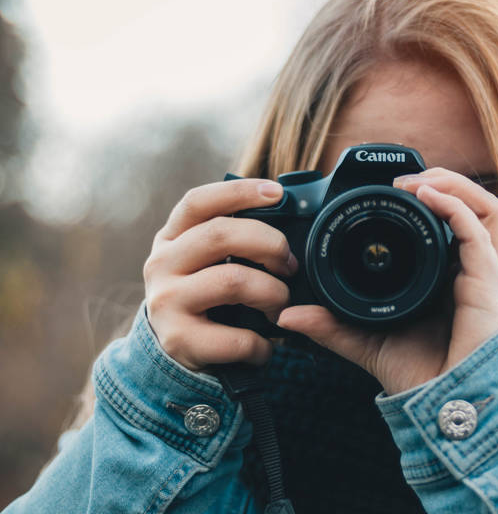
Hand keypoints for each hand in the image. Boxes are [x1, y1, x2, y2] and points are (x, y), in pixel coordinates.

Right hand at [143, 179, 297, 370]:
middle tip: (290, 265)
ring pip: (233, 281)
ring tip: (280, 306)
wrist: (174, 350)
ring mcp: (166, 302)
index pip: (198, 202)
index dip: (239, 192)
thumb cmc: (206, 293)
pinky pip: (238, 337)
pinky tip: (265, 346)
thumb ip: (235, 234)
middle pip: (221, 234)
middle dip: (270, 245)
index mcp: (172, 237)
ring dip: (273, 294)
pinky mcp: (179, 340)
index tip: (277, 193)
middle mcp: (162, 264)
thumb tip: (287, 210)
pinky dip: (262, 344)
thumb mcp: (208, 259)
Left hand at [276, 167, 497, 394]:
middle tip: (406, 179)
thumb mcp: (366, 341)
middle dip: (449, 183)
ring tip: (420, 180)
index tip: (394, 191)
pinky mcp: (490, 284)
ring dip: (457, 186)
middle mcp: (477, 272)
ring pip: (493, 210)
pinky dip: (456, 206)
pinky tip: (428, 196)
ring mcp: (489, 276)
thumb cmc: (421, 377)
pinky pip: (482, 232)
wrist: (446, 406)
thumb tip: (287, 317)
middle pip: (482, 208)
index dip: (437, 201)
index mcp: (456, 279)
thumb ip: (332, 326)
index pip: (460, 226)